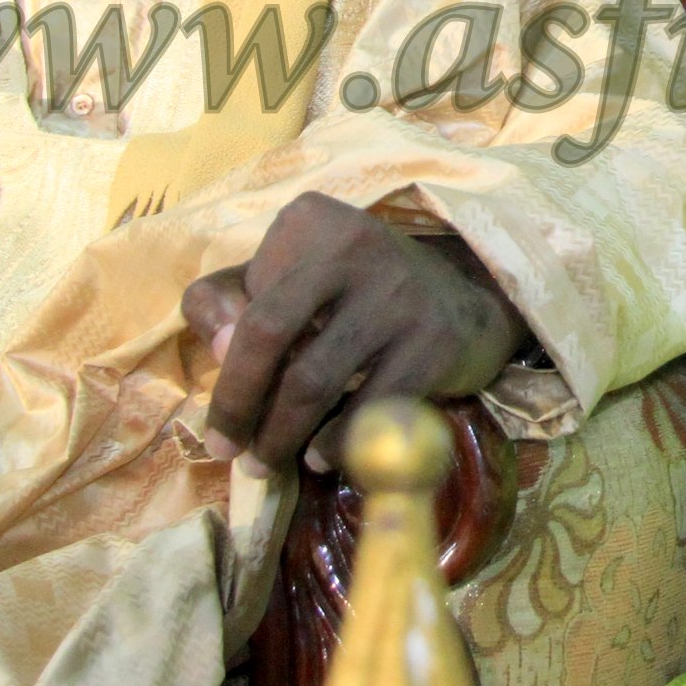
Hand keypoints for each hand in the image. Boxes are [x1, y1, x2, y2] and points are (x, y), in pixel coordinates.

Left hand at [181, 193, 524, 474]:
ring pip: (311, 379)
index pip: (238, 298)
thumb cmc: (353, 294)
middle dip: (236, 403)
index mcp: (308, 222)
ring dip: (278, 437)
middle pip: (266, 331)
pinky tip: (320, 458)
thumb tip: (221, 347)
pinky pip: (367, 407)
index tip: (222, 408)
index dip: (222, 362)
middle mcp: (353, 244)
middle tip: (225, 450)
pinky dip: (335, 443)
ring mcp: (398, 292)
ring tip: (266, 463)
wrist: (464, 303)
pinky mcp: (434, 341)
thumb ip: (229, 301)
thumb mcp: (286, 277)